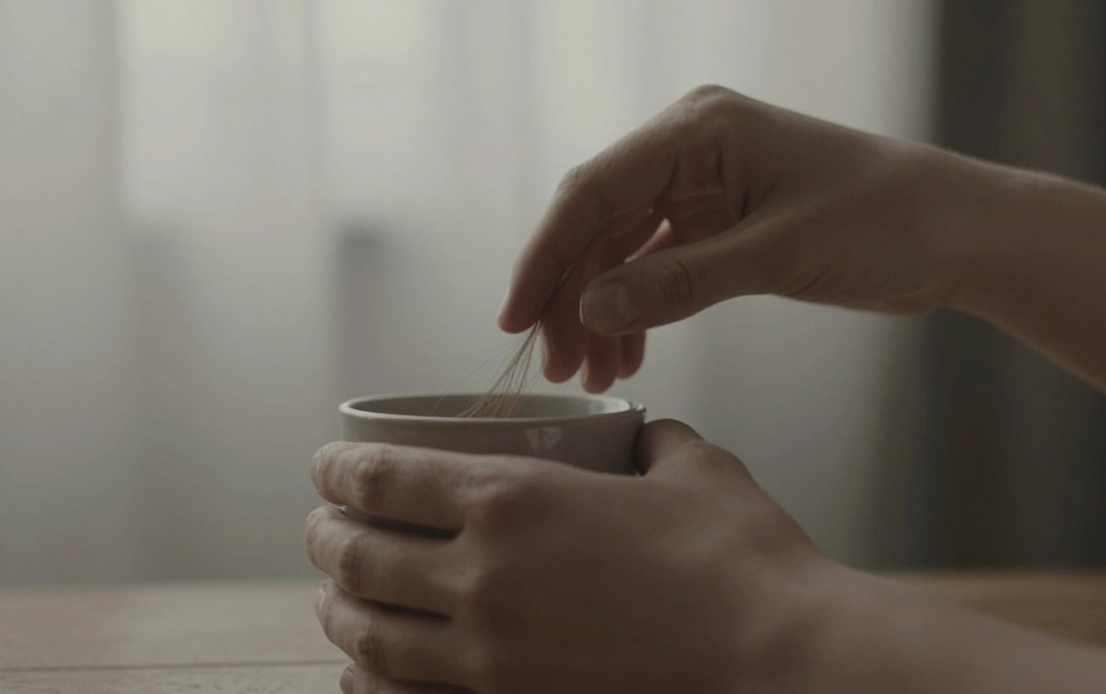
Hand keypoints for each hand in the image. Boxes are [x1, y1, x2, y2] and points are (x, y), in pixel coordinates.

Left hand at [305, 420, 835, 693]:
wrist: (782, 660)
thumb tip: (645, 435)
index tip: (326, 466)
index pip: (380, 478)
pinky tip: (365, 670)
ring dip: (335, 609)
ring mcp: (490, 657)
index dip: (336, 469)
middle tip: (324, 527)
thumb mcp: (693, 468)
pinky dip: (369, 680)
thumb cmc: (742, 561)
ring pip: (367, 633)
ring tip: (334, 596)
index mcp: (513, 500)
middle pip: (355, 556)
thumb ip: (654, 439)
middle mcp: (482, 578)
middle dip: (323, 536)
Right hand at [499, 85, 969, 391]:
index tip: (516, 316)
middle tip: (558, 365)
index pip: (593, 190)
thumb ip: (679, 281)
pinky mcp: (723, 223)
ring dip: (603, 311)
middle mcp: (691, 149)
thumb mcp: (777, 254)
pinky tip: (630, 354)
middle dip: (573, 295)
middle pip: (599, 224)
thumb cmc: (886, 220)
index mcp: (698, 129)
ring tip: (591, 374)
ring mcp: (705, 186)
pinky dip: (641, 310)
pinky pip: (659, 266)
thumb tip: (592, 312)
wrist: (959, 232)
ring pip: (624, 251)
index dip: (546, 255)